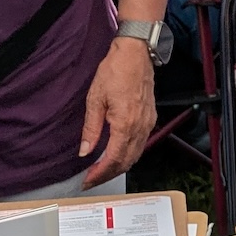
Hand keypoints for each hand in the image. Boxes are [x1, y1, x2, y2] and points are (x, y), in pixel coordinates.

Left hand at [76, 37, 155, 184]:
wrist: (135, 54)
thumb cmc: (115, 71)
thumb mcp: (95, 99)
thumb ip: (91, 129)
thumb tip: (85, 151)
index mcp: (125, 125)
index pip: (112, 160)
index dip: (99, 174)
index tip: (87, 181)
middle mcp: (140, 127)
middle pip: (126, 162)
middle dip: (108, 174)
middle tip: (92, 179)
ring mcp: (148, 123)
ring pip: (135, 155)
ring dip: (119, 166)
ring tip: (101, 170)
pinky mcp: (150, 118)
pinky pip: (141, 144)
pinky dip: (129, 154)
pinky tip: (117, 153)